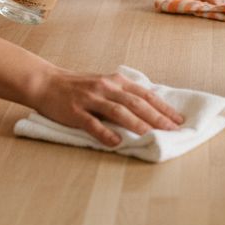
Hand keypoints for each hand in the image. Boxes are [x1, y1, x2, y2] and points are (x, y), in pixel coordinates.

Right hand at [36, 68, 183, 146]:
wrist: (46, 82)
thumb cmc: (78, 86)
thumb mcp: (105, 84)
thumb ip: (123, 94)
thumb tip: (149, 108)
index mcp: (116, 81)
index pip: (145, 94)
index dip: (163, 107)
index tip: (179, 119)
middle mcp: (106, 87)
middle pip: (136, 102)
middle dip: (156, 117)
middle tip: (173, 129)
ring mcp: (90, 99)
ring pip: (117, 111)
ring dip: (136, 124)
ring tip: (151, 136)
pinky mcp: (75, 111)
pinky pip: (92, 123)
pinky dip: (105, 133)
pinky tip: (116, 142)